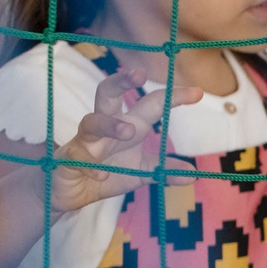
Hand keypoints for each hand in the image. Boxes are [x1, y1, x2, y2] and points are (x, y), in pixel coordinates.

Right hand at [51, 67, 198, 216]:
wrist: (69, 193)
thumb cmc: (105, 173)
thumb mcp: (139, 172)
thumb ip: (163, 170)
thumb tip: (193, 174)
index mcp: (124, 125)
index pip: (148, 104)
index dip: (172, 97)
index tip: (198, 92)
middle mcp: (103, 128)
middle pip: (107, 95)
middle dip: (120, 81)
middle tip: (140, 73)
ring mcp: (83, 143)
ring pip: (91, 123)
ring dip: (110, 125)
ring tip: (129, 130)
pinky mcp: (68, 161)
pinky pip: (78, 159)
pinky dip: (91, 168)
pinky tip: (102, 176)